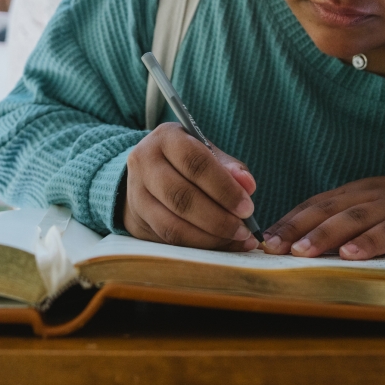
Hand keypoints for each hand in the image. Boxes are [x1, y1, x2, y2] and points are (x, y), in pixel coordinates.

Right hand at [123, 123, 258, 250]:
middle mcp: (145, 162)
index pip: (196, 163)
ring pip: (173, 224)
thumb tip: (248, 185)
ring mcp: (136, 193)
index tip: (247, 208)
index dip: (224, 188)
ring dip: (209, 237)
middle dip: (218, 218)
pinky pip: (168, 238)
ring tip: (236, 240)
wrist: (149, 174)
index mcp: (167, 138)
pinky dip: (198, 246)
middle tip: (244, 230)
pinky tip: (220, 245)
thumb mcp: (208, 154)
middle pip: (182, 197)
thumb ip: (229, 168)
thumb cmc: (186, 162)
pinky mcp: (137, 219)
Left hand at [262, 175, 384, 259]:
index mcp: (352, 193)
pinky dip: (369, 243)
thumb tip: (294, 248)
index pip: (314, 204)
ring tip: (302, 251)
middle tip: (274, 247)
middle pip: (328, 209)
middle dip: (298, 228)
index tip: (265, 239)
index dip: (289, 221)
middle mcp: (369, 195)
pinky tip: (350, 255)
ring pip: (355, 218)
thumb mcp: (366, 214)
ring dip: (326, 234)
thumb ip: (337, 225)